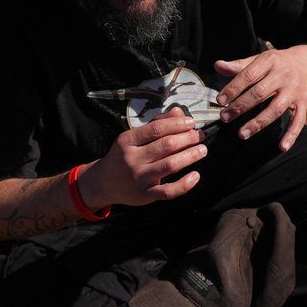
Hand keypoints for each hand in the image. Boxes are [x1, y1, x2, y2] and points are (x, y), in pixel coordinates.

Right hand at [78, 108, 207, 207]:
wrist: (104, 183)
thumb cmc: (124, 156)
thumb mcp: (133, 137)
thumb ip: (156, 124)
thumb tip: (179, 111)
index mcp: (127, 141)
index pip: (156, 129)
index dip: (177, 124)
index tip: (191, 122)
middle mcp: (132, 159)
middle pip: (166, 145)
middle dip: (187, 138)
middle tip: (199, 135)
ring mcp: (139, 178)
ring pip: (170, 165)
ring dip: (190, 156)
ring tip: (203, 150)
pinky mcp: (145, 195)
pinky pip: (169, 191)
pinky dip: (185, 184)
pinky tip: (196, 175)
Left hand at [213, 45, 306, 151]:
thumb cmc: (278, 62)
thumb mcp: (260, 59)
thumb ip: (239, 65)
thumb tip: (217, 65)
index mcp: (270, 61)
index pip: (248, 75)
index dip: (233, 88)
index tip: (220, 101)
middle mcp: (283, 75)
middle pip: (259, 93)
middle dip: (240, 107)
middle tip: (225, 118)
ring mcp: (294, 90)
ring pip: (276, 109)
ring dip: (258, 123)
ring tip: (242, 134)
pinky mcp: (303, 102)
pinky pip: (298, 121)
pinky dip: (291, 135)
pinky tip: (282, 147)